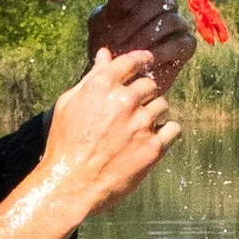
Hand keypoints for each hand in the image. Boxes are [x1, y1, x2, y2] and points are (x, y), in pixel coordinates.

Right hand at [42, 41, 181, 217]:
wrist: (70, 183)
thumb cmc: (64, 144)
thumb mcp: (69, 104)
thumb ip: (91, 77)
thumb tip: (105, 55)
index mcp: (102, 85)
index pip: (132, 62)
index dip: (142, 59)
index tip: (148, 61)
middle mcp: (125, 100)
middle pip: (150, 85)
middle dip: (144, 94)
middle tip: (135, 108)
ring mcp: (141, 123)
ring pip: (162, 106)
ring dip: (154, 114)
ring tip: (140, 128)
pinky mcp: (153, 147)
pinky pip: (173, 129)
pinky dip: (166, 132)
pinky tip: (154, 138)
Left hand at [87, 0, 195, 97]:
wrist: (117, 78)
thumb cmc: (107, 47)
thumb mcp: (101, 27)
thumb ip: (109, 9)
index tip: (121, 6)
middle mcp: (163, 7)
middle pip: (158, 0)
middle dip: (136, 19)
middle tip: (117, 37)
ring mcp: (177, 25)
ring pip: (170, 20)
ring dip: (147, 35)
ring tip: (129, 50)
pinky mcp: (186, 45)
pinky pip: (180, 44)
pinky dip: (162, 52)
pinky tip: (147, 60)